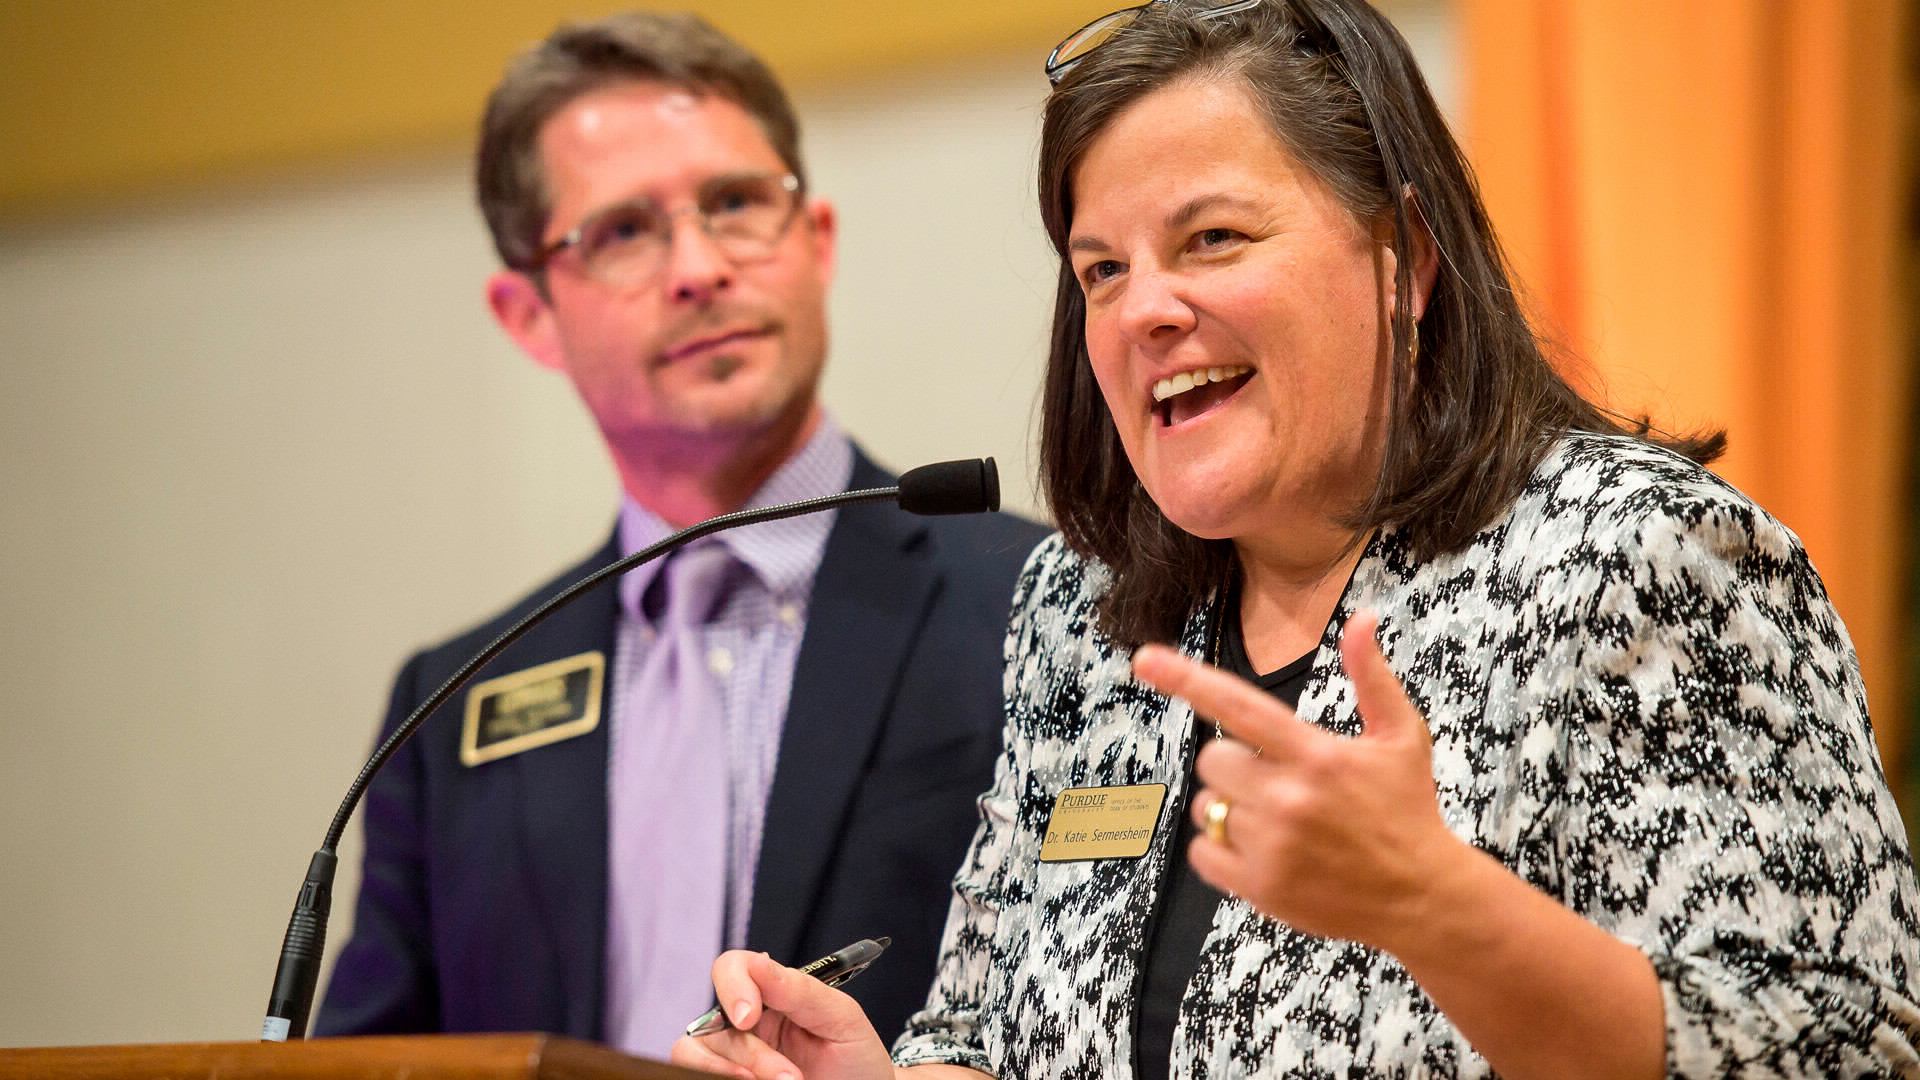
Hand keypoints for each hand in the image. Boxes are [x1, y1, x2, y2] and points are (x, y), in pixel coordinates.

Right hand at [669, 950, 896, 1079]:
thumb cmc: (855, 1056)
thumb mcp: (841, 1019)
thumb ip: (801, 990)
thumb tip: (758, 963)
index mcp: (771, 993)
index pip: (731, 969)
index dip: (732, 988)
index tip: (749, 1018)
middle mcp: (744, 1022)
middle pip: (711, 1023)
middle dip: (749, 1053)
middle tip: (790, 1078)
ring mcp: (732, 1055)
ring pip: (695, 1054)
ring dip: (731, 1073)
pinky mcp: (727, 1077)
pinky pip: (698, 1076)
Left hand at [1130, 611, 1470, 953]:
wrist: (1422, 897)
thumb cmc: (1408, 809)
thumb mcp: (1401, 737)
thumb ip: (1372, 677)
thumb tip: (1362, 618)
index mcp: (1316, 755)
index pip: (1239, 706)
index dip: (1186, 679)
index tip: (1144, 658)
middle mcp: (1288, 798)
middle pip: (1212, 759)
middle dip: (1235, 764)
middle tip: (1276, 780)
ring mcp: (1271, 846)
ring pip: (1206, 806)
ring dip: (1230, 807)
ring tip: (1279, 820)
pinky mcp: (1260, 886)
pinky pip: (1201, 852)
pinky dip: (1218, 849)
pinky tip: (1260, 850)